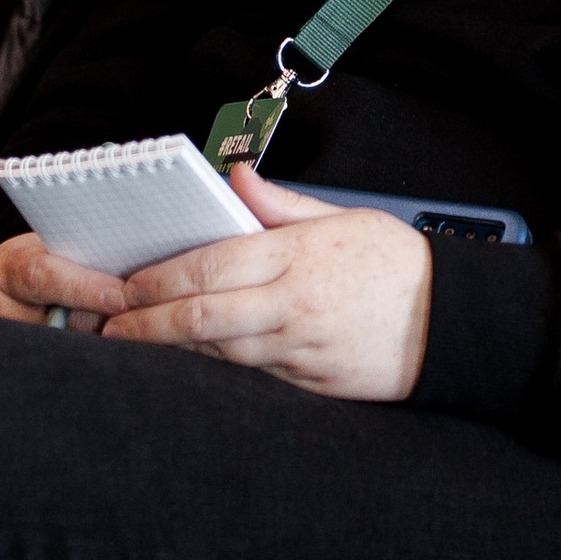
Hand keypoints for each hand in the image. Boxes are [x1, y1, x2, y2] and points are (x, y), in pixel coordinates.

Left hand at [0, 170, 433, 402]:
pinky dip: (216, 371)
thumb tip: (235, 173)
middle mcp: (293, 306)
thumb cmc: (396, 264)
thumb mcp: (343, 216)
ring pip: (219, 354)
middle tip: (107, 329)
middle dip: (146, 325)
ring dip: (172, 351)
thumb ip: (279, 204)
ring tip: (133, 348)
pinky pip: (252, 379)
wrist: (453, 323)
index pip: (209, 265)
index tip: (123, 284)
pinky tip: (189, 366)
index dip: (158, 278)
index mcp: (297, 257)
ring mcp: (301, 351)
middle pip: (201, 317)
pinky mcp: (312, 386)